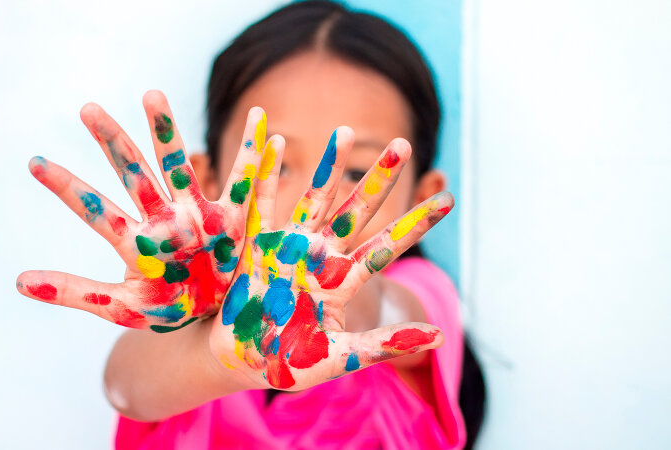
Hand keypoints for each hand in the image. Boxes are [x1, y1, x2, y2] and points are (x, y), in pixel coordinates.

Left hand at [16, 91, 267, 331]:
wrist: (213, 315)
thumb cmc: (168, 306)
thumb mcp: (120, 307)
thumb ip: (74, 292)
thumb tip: (14, 281)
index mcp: (137, 242)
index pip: (96, 209)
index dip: (68, 188)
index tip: (35, 163)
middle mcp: (163, 219)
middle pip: (133, 173)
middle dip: (112, 142)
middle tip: (86, 109)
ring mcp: (196, 214)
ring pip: (176, 166)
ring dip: (164, 132)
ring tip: (150, 95)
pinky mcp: (230, 219)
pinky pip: (243, 181)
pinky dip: (252, 153)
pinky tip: (259, 118)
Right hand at [209, 127, 452, 389]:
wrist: (242, 364)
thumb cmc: (291, 363)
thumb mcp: (342, 356)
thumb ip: (386, 343)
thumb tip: (442, 336)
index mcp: (343, 280)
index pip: (387, 246)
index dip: (416, 223)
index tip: (448, 199)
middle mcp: (320, 256)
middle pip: (356, 210)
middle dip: (379, 179)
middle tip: (403, 143)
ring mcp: (288, 247)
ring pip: (314, 197)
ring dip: (329, 165)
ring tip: (346, 130)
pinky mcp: (255, 246)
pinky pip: (261, 203)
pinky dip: (266, 174)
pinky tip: (274, 140)